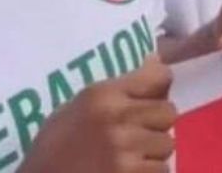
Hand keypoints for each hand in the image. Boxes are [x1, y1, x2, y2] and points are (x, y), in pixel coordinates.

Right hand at [21, 56, 175, 172]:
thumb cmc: (53, 150)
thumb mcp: (75, 109)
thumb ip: (117, 89)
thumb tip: (156, 60)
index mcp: (102, 95)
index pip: (158, 77)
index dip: (159, 88)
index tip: (153, 97)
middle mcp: (118, 117)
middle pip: (168, 112)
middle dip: (156, 125)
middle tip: (136, 136)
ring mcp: (126, 149)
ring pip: (167, 143)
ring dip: (153, 152)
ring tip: (128, 158)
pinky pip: (162, 169)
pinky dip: (149, 172)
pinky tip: (128, 172)